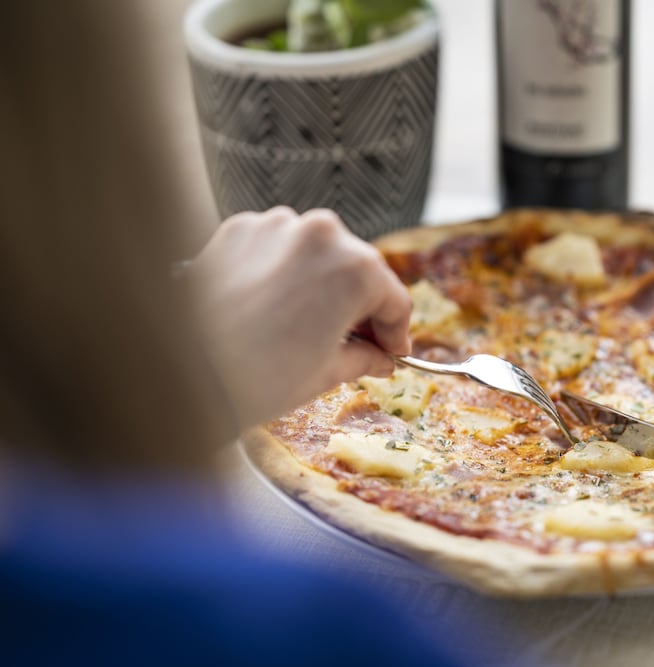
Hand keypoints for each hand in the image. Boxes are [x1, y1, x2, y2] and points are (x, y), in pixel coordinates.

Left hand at [189, 207, 410, 427]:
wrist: (179, 372)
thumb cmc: (256, 378)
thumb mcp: (324, 374)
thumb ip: (362, 357)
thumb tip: (379, 356)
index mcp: (354, 268)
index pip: (393, 298)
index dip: (396, 330)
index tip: (390, 350)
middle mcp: (320, 234)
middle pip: (356, 269)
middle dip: (357, 304)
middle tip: (351, 340)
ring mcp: (275, 226)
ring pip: (313, 254)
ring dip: (317, 283)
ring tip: (302, 322)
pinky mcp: (237, 230)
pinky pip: (274, 248)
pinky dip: (279, 271)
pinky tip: (268, 305)